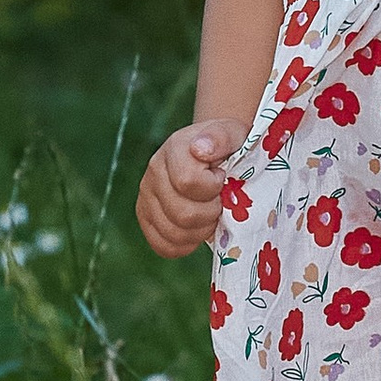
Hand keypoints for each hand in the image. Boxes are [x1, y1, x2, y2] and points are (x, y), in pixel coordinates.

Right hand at [137, 123, 233, 258]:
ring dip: (201, 231)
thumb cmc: (228, 146)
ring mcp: (147, 196)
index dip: (213, 188)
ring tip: (209, 215)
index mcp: (175, 148)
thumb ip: (221, 138)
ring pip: (174, 234)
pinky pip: (163, 246)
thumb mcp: (234, 134)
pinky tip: (197, 230)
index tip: (221, 178)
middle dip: (211, 214)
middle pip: (183, 214)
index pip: (188, 182)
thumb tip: (200, 150)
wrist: (212, 152)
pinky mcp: (146, 217)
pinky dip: (185, 245)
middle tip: (218, 201)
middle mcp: (154, 171)